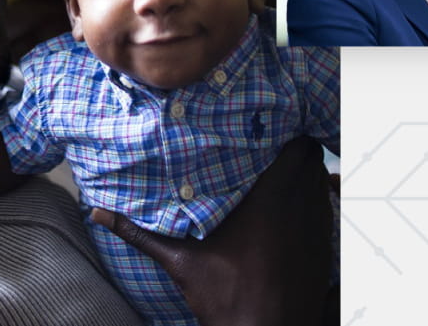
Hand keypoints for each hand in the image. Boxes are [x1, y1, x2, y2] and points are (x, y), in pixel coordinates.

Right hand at [91, 137, 332, 325]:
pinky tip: (295, 208)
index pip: (300, 149)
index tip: (273, 126)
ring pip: (323, 183)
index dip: (292, 133)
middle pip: (314, 159)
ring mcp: (318, 231)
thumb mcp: (181, 263)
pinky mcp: (326, 250)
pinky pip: (329, 211)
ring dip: (308, 174)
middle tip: (274, 144)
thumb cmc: (228, 300)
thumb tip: (98, 214)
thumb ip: (140, 235)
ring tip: (284, 170)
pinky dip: (317, 201)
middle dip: (297, 149)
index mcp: (270, 202)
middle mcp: (300, 210)